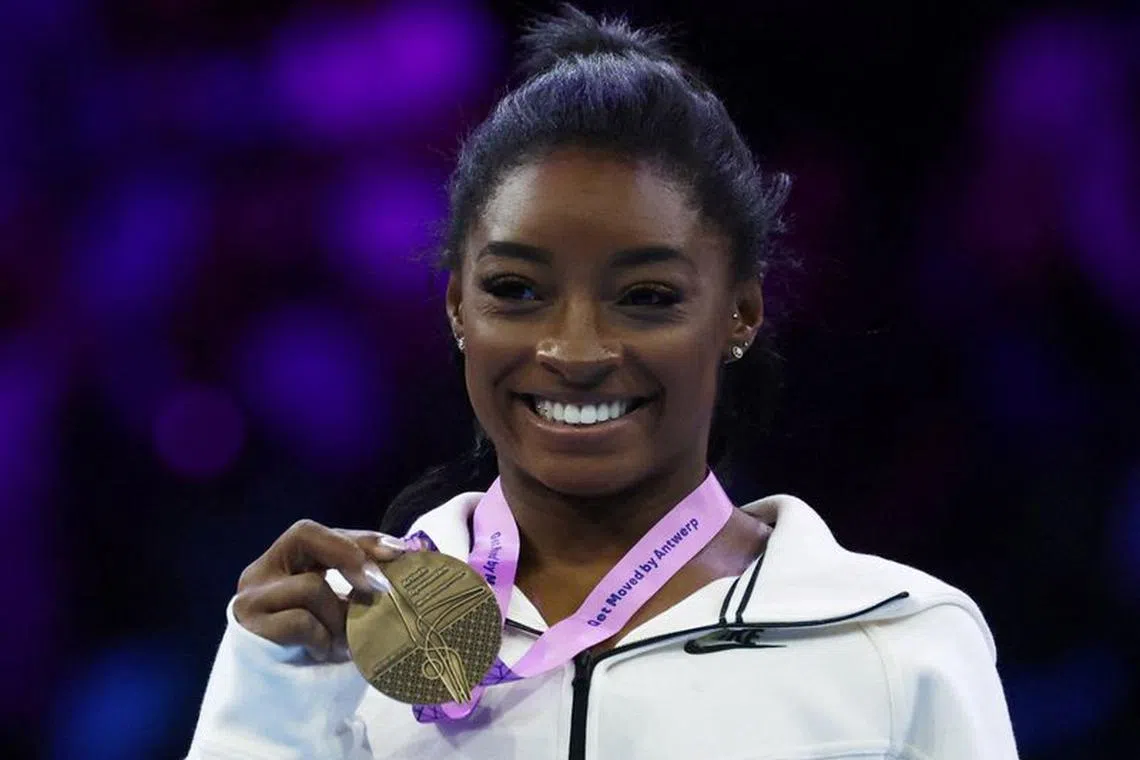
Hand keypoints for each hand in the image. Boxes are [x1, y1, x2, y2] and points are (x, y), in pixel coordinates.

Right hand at [233, 519, 405, 661]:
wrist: (279, 707)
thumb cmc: (315, 651)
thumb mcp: (338, 610)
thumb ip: (356, 584)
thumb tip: (403, 559)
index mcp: (283, 563)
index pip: (321, 533)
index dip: (359, 538)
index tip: (397, 552)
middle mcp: (260, 573)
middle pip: (304, 535)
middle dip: (349, 555)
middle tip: (380, 585)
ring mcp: (250, 599)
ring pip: (311, 586)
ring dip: (339, 618)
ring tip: (345, 643)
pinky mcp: (250, 628)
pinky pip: (301, 621)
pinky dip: (322, 638)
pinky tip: (322, 653)